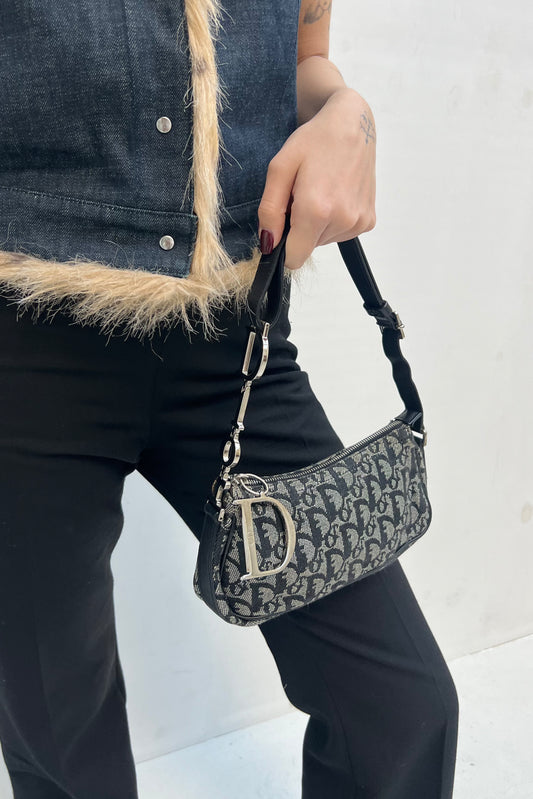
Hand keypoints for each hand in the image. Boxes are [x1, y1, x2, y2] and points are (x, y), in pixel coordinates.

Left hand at [257, 88, 376, 269]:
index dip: (282, 246)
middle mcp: (342, 220)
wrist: (353, 124)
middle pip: (307, 248)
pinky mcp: (368, 221)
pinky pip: (340, 234)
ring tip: (321, 190)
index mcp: (317, 210)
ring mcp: (358, 223)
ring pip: (323, 241)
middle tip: (304, 194)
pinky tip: (336, 194)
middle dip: (300, 227)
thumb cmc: (314, 141)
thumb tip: (267, 245)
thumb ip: (270, 211)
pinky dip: (333, 220)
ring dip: (317, 223)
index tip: (283, 224)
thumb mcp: (280, 169)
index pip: (294, 258)